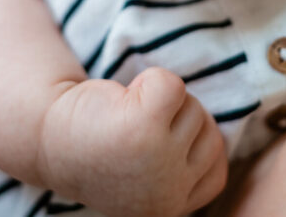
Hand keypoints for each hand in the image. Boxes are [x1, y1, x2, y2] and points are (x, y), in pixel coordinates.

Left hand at [37, 69, 226, 216]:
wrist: (49, 135)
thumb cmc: (103, 147)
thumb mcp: (154, 172)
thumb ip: (189, 166)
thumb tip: (236, 132)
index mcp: (174, 207)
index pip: (218, 160)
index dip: (186, 139)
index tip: (147, 147)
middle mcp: (170, 193)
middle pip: (208, 128)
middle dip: (174, 118)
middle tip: (132, 130)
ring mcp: (159, 161)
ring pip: (191, 105)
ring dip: (158, 101)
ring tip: (124, 118)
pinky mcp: (143, 127)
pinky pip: (172, 84)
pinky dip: (149, 81)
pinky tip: (121, 101)